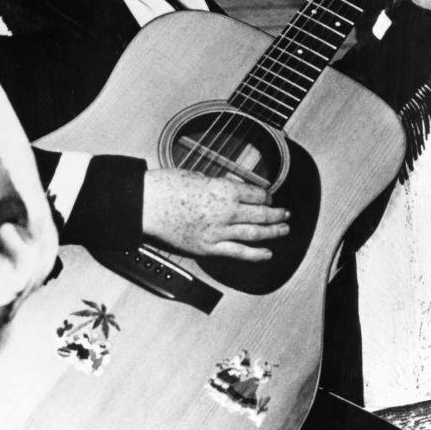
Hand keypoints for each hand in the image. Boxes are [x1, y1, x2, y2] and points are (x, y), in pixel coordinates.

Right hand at [142, 168, 289, 260]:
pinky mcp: (208, 248)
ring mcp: (218, 232)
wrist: (144, 204)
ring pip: (255, 233)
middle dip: (277, 214)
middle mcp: (226, 211)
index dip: (266, 196)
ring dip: (273, 232)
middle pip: (261, 214)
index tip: (268, 197)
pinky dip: (256, 254)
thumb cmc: (165, 186)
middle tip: (285, 214)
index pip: (256, 194)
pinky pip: (238, 253)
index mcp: (224, 189)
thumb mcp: (197, 175)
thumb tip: (229, 187)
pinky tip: (267, 254)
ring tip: (283, 230)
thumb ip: (217, 184)